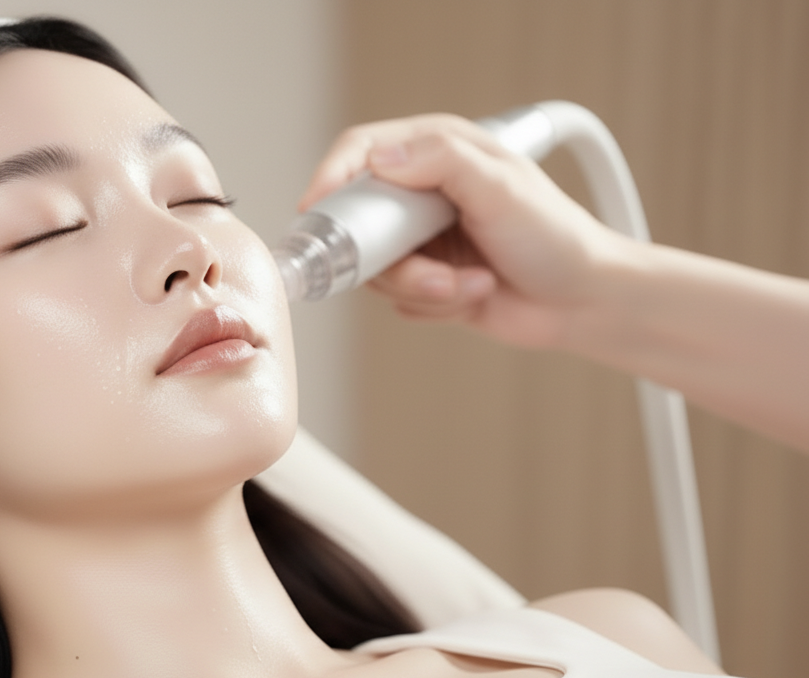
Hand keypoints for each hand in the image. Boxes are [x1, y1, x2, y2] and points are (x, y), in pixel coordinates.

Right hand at [299, 114, 637, 350]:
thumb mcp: (500, 186)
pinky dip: (432, 305)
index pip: (359, 152)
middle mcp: (420, 192)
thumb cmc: (556, 238)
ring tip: (468, 284)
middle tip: (426, 270)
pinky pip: (396, 299)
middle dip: (389, 258)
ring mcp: (418, 239)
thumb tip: (380, 160)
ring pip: (374, 269)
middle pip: (356, 220)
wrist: (583, 302)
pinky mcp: (422, 279)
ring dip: (422, 286)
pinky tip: (472, 294)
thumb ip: (440, 160)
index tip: (316, 211)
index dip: (331, 179)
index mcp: (435, 151)